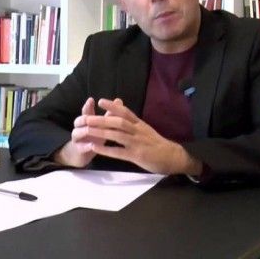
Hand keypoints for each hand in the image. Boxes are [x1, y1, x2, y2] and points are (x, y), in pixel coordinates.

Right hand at [53, 97, 106, 167]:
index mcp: (86, 120)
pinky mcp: (78, 149)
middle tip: (90, 117)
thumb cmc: (96, 136)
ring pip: (77, 132)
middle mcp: (80, 127)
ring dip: (84, 131)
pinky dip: (86, 146)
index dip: (88, 105)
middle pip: (79, 120)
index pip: (86, 111)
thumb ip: (110, 114)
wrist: (84, 154)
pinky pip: (81, 147)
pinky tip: (91, 145)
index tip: (91, 100)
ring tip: (89, 130)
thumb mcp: (103, 126)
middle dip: (85, 118)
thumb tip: (119, 100)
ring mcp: (77, 138)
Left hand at [79, 98, 201, 174]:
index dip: (113, 106)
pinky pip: (118, 152)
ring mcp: (137, 143)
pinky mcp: (136, 155)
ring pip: (117, 135)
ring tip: (87, 130)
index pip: (126, 112)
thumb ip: (135, 125)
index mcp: (140, 124)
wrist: (173, 157)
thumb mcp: (147, 130)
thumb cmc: (158, 145)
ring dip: (100, 132)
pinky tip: (94, 148)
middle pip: (118, 122)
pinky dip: (105, 150)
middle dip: (102, 119)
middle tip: (87, 117)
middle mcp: (138, 131)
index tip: (101, 101)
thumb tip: (122, 117)